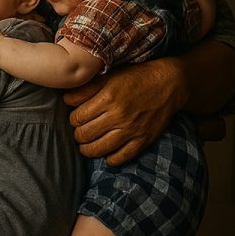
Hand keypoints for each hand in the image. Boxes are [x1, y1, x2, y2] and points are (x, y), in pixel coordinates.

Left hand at [63, 58, 187, 165]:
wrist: (169, 83)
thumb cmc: (135, 77)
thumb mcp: (109, 76)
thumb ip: (86, 88)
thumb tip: (65, 99)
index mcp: (108, 97)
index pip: (77, 117)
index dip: (72, 119)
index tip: (75, 118)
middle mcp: (118, 115)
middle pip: (85, 135)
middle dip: (78, 135)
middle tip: (80, 131)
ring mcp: (131, 130)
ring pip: (99, 149)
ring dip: (87, 149)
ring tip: (86, 145)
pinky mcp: (143, 140)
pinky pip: (120, 158)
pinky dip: (109, 159)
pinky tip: (106, 152)